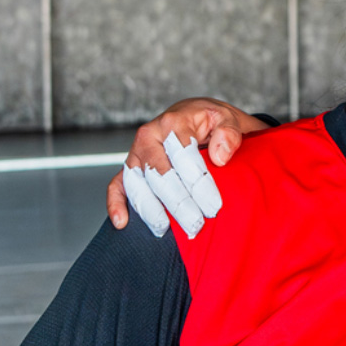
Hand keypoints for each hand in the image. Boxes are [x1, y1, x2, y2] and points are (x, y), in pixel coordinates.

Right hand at [106, 98, 269, 236]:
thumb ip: (229, 133)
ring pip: (138, 183)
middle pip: (160, 174)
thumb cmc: (213, 121)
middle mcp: (150, 136)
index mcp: (174, 122)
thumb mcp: (229, 119)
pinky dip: (116, 204)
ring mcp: (137, 152)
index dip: (198, 183)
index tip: (213, 205)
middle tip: (195, 225)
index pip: (184, 156)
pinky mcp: (131, 166)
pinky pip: (117, 185)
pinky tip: (122, 222)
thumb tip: (219, 156)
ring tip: (166, 230)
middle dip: (178, 203)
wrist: (196, 116)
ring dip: (151, 210)